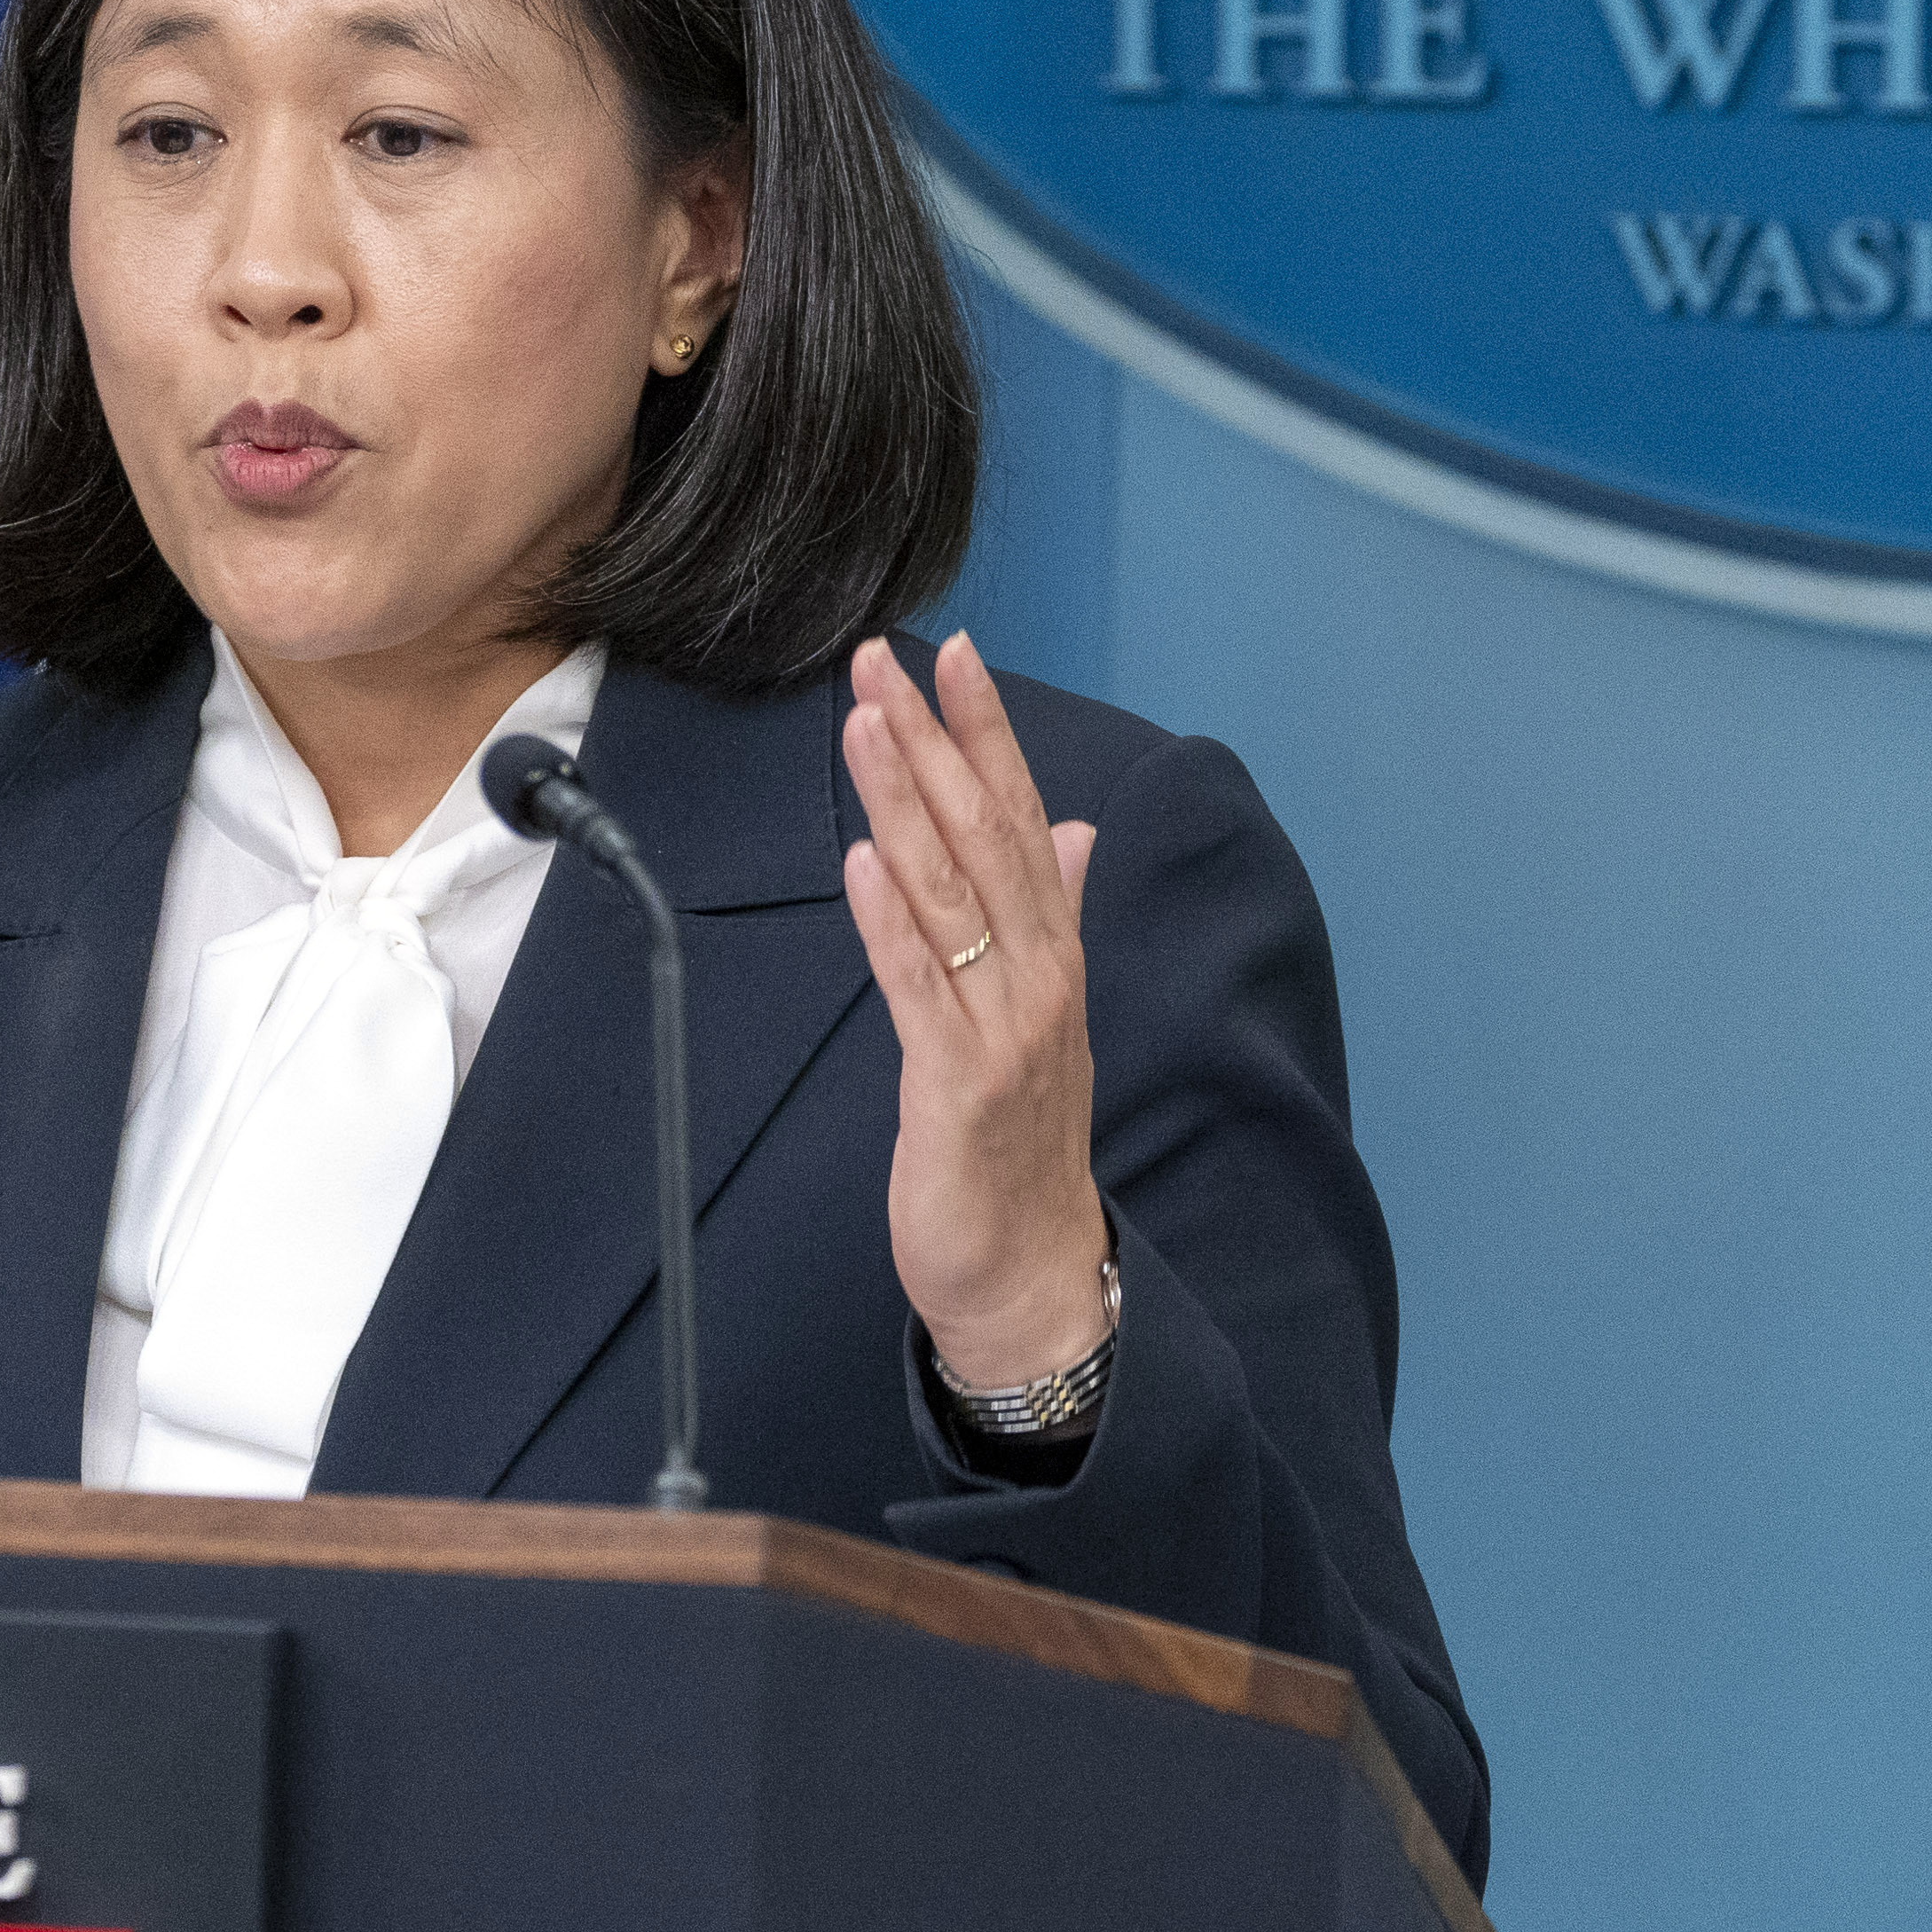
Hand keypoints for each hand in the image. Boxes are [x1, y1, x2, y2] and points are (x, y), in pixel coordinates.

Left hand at [838, 633, 1110, 1390]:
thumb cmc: (1023, 1145)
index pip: (1022, 817)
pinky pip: (921, 988)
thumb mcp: (1042, 1016)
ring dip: (905, 805)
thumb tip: (1070, 827)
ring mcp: (1005, 1031)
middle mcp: (1039, 978)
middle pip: (986, 837)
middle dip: (935, 742)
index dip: (989, 733)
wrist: (1035, 1275)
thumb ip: (1050, 913)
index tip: (957, 655)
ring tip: (866, 726)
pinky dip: (892, 921)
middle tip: (884, 661)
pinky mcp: (958, 1086)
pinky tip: (862, 860)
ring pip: (951, 895)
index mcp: (1054, 955)